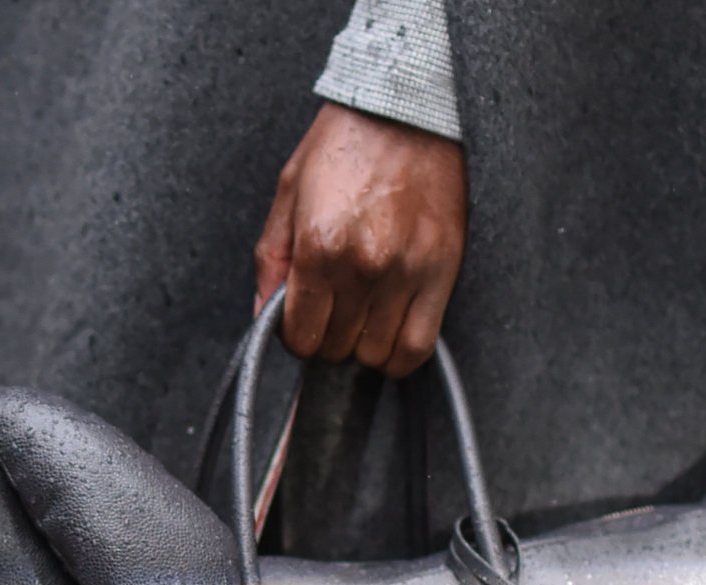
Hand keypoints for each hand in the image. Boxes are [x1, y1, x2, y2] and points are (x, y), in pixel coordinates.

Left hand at [255, 103, 466, 378]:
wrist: (408, 108)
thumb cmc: (345, 144)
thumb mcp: (290, 192)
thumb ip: (271, 260)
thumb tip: (263, 316)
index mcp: (320, 246)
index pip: (301, 336)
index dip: (296, 336)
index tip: (302, 320)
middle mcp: (364, 266)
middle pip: (337, 349)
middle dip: (328, 337)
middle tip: (332, 310)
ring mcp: (407, 272)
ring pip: (376, 355)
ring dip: (363, 345)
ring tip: (361, 315)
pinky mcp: (442, 271)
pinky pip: (418, 345)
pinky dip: (399, 355)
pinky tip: (389, 333)